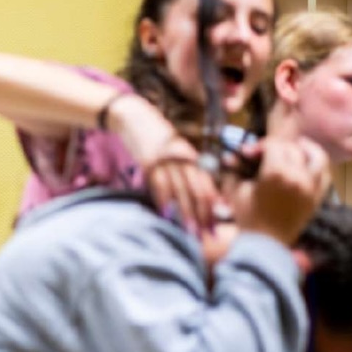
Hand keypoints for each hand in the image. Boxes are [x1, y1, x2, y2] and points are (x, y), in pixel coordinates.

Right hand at [111, 96, 220, 235]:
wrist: (134, 116)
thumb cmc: (156, 135)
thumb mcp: (176, 148)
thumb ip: (187, 167)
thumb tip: (197, 192)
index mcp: (192, 156)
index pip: (206, 185)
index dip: (212, 206)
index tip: (216, 224)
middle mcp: (182, 159)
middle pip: (196, 191)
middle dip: (203, 215)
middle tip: (208, 235)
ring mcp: (165, 160)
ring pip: (179, 191)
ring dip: (185, 214)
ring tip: (190, 232)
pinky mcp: (148, 161)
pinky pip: (158, 185)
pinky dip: (163, 201)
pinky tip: (167, 215)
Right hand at [229, 135, 330, 246]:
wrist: (266, 244)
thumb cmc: (248, 219)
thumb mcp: (236, 192)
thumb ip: (234, 171)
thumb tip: (230, 156)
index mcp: (276, 173)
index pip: (273, 146)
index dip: (260, 145)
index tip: (249, 153)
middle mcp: (297, 176)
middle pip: (293, 149)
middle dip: (278, 147)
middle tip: (266, 153)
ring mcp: (310, 187)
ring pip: (317, 157)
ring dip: (307, 149)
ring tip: (298, 146)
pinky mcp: (317, 197)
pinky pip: (325, 175)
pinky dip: (319, 166)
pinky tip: (309, 165)